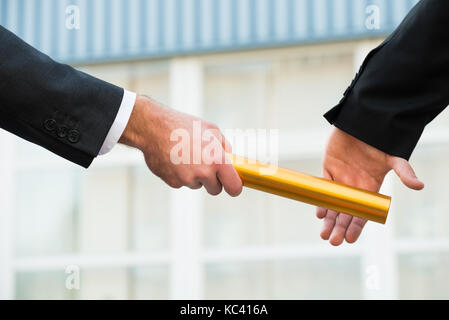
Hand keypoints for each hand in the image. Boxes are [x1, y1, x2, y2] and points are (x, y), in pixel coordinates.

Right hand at [119, 95, 242, 196]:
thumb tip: (231, 157)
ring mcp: (187, 179)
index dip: (235, 187)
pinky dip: (180, 175)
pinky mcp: (173, 182)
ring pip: (197, 185)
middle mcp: (203, 172)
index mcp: (217, 160)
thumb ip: (224, 146)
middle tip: (206, 165)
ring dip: (195, 176)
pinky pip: (182, 183)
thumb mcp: (211, 129)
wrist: (153, 128)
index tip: (233, 186)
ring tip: (186, 156)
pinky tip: (175, 159)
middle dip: (213, 181)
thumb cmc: (183, 126)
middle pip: (215, 189)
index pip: (234, 186)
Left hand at [316, 128, 423, 245]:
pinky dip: (321, 200)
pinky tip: (320, 212)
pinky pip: (324, 188)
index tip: (350, 239)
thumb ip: (403, 171)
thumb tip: (419, 186)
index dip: (356, 227)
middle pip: (345, 213)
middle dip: (339, 228)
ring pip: (333, 205)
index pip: (362, 213)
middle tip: (333, 241)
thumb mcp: (393, 158)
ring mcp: (340, 179)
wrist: (364, 123)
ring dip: (328, 220)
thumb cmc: (380, 142)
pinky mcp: (328, 169)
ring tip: (324, 234)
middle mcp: (354, 188)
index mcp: (369, 189)